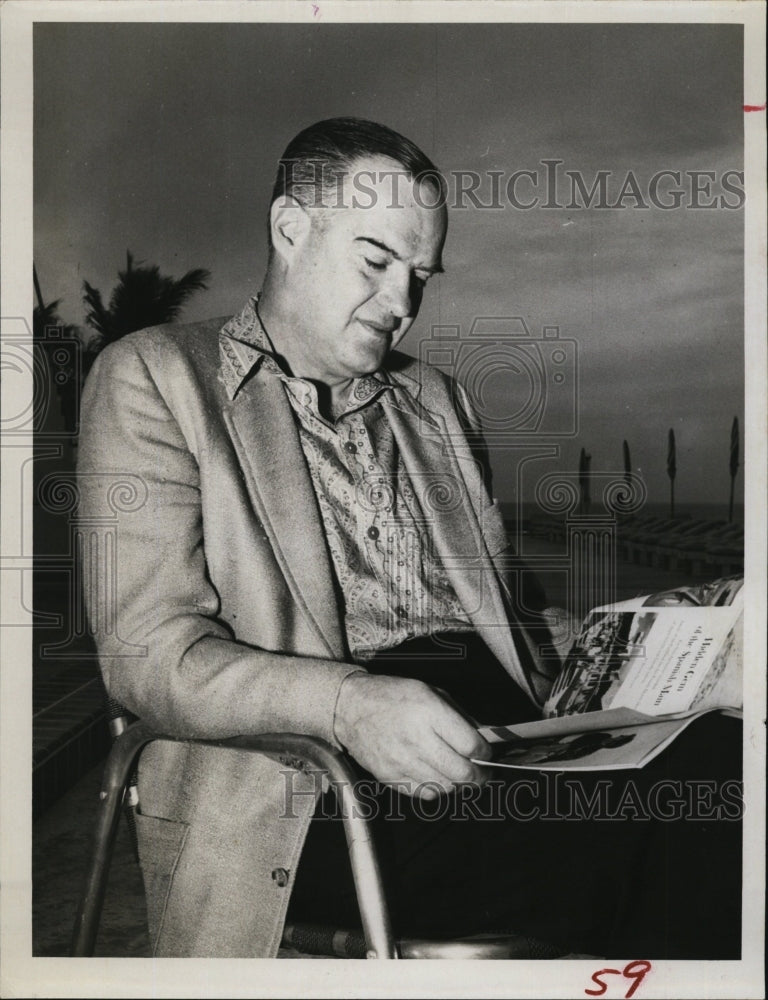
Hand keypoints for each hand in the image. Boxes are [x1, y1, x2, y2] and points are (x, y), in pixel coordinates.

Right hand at [333, 673, 491, 799]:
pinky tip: (436, 776)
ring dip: (458, 783)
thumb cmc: (391, 696)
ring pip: (446, 787)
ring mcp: (401, 761)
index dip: (485, 753)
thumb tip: (481, 737)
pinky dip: (437, 788)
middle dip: (479, 775)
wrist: (349, 707)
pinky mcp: (390, 777)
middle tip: (482, 771)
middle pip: (462, 772)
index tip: (486, 753)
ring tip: (459, 773)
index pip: (470, 745)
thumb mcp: (429, 690)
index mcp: (428, 712)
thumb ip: (458, 714)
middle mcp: (416, 739)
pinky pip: (424, 793)